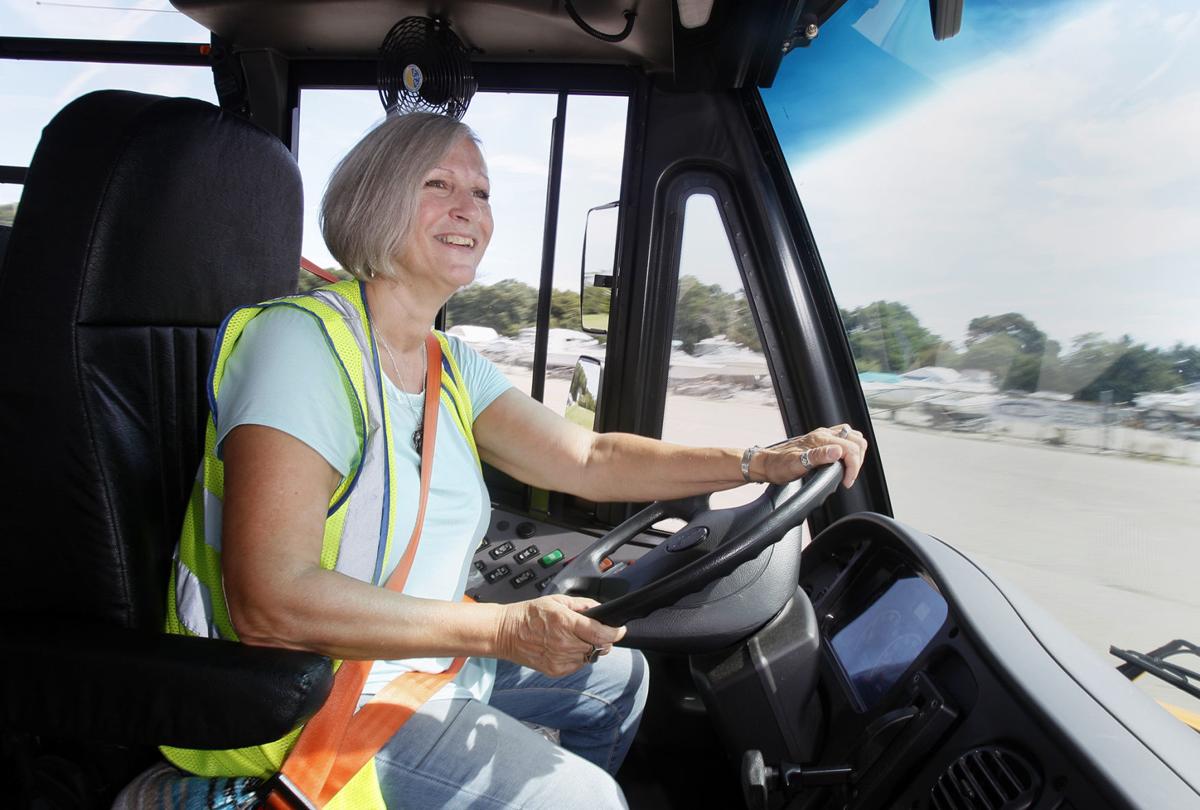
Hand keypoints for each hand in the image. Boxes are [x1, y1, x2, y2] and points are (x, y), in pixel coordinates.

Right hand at [495, 594, 625, 676]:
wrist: (506, 632)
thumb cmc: (529, 614)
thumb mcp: (557, 600)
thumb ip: (582, 604)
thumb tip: (599, 609)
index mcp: (565, 622)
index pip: (600, 633)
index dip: (615, 632)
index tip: (620, 630)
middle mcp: (563, 643)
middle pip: (598, 646)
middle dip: (602, 638)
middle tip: (594, 631)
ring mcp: (559, 659)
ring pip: (589, 657)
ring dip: (589, 648)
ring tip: (574, 638)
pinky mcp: (555, 670)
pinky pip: (577, 665)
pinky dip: (577, 657)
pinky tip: (565, 647)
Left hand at [753, 425, 867, 487]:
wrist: (766, 463)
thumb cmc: (778, 466)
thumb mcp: (796, 465)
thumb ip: (818, 457)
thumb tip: (837, 451)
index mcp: (820, 439)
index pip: (851, 448)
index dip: (853, 467)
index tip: (847, 481)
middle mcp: (823, 434)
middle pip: (856, 440)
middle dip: (858, 460)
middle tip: (848, 477)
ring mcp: (823, 436)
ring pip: (853, 437)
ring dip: (856, 454)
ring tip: (847, 470)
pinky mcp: (822, 440)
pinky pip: (844, 439)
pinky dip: (850, 451)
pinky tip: (842, 463)